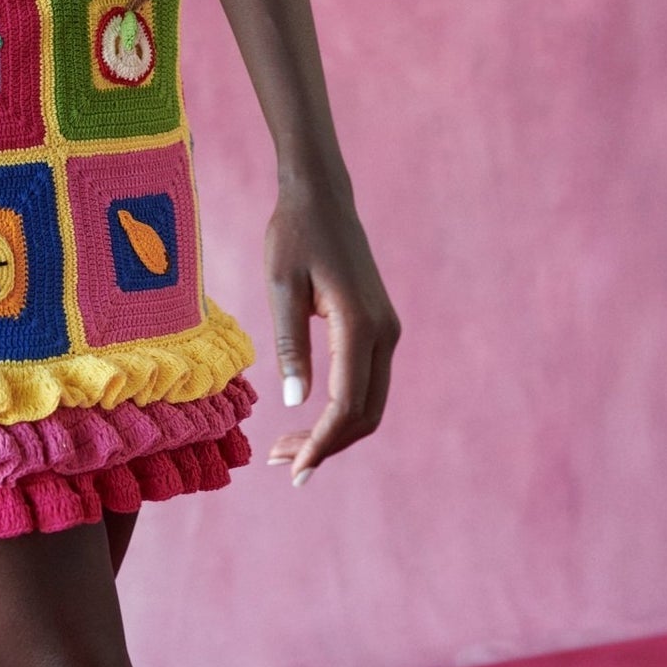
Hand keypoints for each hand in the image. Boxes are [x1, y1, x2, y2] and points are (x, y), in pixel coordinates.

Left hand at [262, 185, 399, 485]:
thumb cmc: (294, 235)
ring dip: (333, 432)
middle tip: (281, 464)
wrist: (321, 197)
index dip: (321, 442)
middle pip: (364, 414)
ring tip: (287, 449)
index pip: (346, 404)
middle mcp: (384, 333)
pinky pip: (367, 383)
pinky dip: (341, 410)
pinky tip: (309, 419)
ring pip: (369, 403)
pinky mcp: (379, 328)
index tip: (294, 468)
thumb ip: (290, 344)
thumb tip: (295, 403)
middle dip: (326, 445)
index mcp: (360, 324)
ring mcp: (386, 331)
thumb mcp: (280, 287)